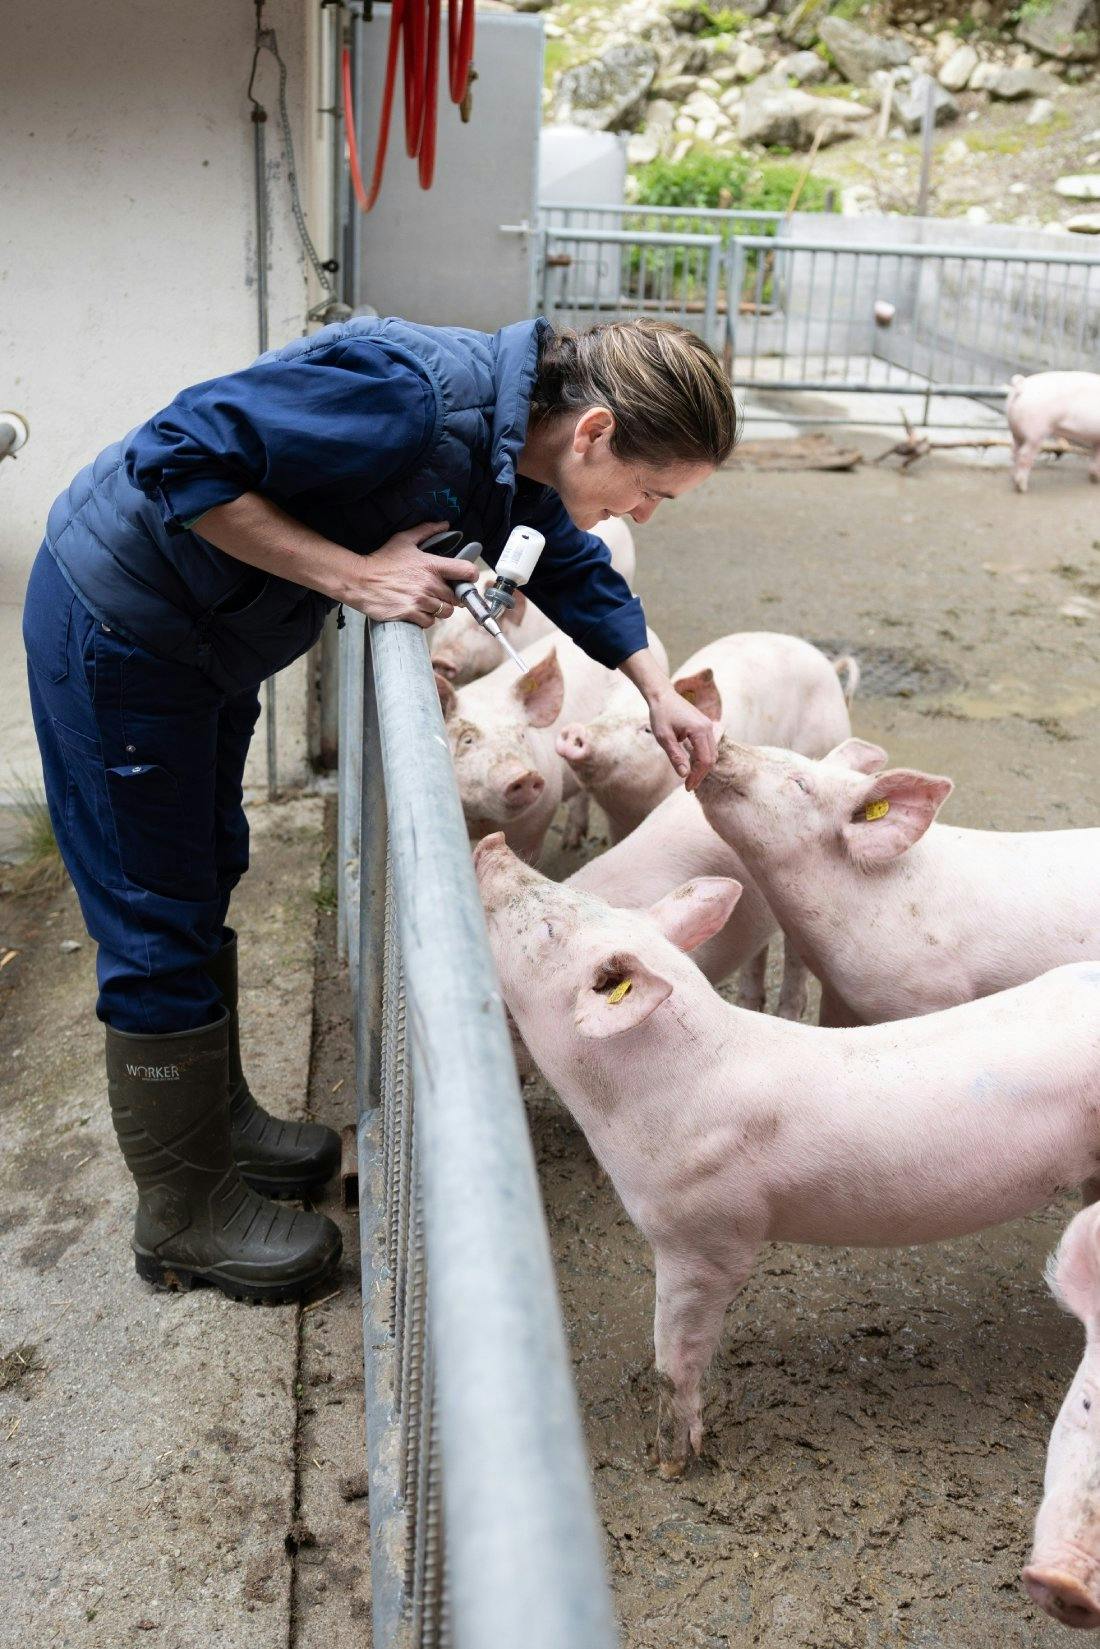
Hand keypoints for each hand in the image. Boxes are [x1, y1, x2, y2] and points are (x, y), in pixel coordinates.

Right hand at [344, 522, 478, 627]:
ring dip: (438, 608)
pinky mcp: (410, 614)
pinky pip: (430, 622)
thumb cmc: (381, 561)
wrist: (359, 580)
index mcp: (431, 565)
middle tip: (438, 592)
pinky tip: (416, 610)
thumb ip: (427, 531)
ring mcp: (420, 600)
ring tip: (426, 601)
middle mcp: (429, 584)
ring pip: (445, 611)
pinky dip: (425, 619)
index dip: (470, 577)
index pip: (466, 571)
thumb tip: (444, 525)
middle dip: (450, 596)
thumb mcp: (404, 540)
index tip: (466, 580)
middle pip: (456, 597)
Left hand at [647, 686, 717, 790]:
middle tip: (688, 785)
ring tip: (689, 777)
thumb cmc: (661, 715)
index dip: (697, 776)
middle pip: (711, 758)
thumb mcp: (664, 738)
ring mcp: (708, 726)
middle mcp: (708, 728)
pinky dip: (702, 757)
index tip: (687, 787)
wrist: (662, 696)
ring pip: (712, 753)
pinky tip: (691, 764)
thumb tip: (685, 775)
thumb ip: (676, 756)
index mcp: (699, 730)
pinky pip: (708, 746)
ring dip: (702, 766)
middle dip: (701, 774)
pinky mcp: (705, 726)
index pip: (705, 760)